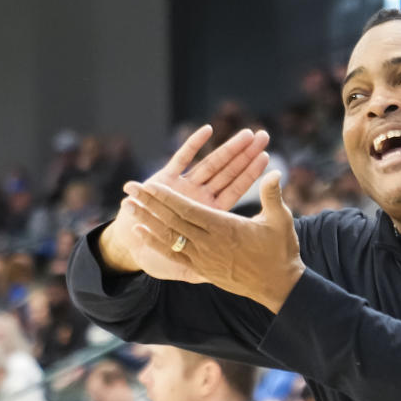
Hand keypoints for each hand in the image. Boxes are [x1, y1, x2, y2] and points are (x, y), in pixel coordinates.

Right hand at [99, 125, 269, 276]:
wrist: (133, 249)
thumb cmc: (163, 259)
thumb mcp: (194, 269)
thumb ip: (219, 266)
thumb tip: (240, 269)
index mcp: (213, 215)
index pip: (236, 189)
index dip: (250, 173)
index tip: (267, 155)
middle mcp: (201, 198)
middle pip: (228, 172)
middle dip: (245, 154)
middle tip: (264, 135)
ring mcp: (185, 187)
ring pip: (211, 163)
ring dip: (228, 148)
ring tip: (247, 133)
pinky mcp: (165, 179)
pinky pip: (182, 158)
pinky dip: (194, 144)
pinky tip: (209, 130)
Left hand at [125, 171, 305, 312]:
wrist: (278, 285)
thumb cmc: (281, 250)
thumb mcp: (280, 220)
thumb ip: (272, 196)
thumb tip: (273, 172)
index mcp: (225, 228)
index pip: (188, 210)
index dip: (167, 198)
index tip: (150, 185)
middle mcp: (209, 243)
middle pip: (172, 221)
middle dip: (149, 204)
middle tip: (130, 188)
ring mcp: (203, 258)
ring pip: (168, 237)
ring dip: (146, 221)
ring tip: (128, 208)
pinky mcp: (202, 269)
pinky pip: (173, 256)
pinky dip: (156, 244)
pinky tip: (141, 234)